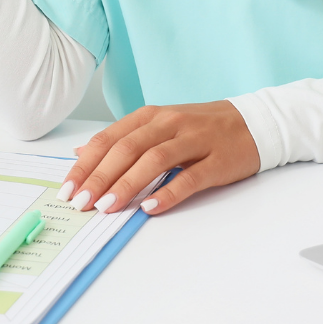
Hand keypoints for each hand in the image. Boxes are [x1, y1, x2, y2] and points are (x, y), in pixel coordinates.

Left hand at [60, 101, 259, 215]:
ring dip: (128, 184)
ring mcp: (195, 140)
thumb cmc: (201, 128)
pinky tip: (150, 208)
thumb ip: (122, 138)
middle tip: (82, 202)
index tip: (68, 188)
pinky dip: (168, 192)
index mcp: (151, 115)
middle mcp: (170, 124)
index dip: (86, 164)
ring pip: (155, 160)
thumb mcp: (159, 126)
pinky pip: (190, 177)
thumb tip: (81, 153)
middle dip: (101, 176)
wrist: (254, 122)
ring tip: (108, 207)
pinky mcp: (217, 160)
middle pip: (128, 148)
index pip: (110, 138)